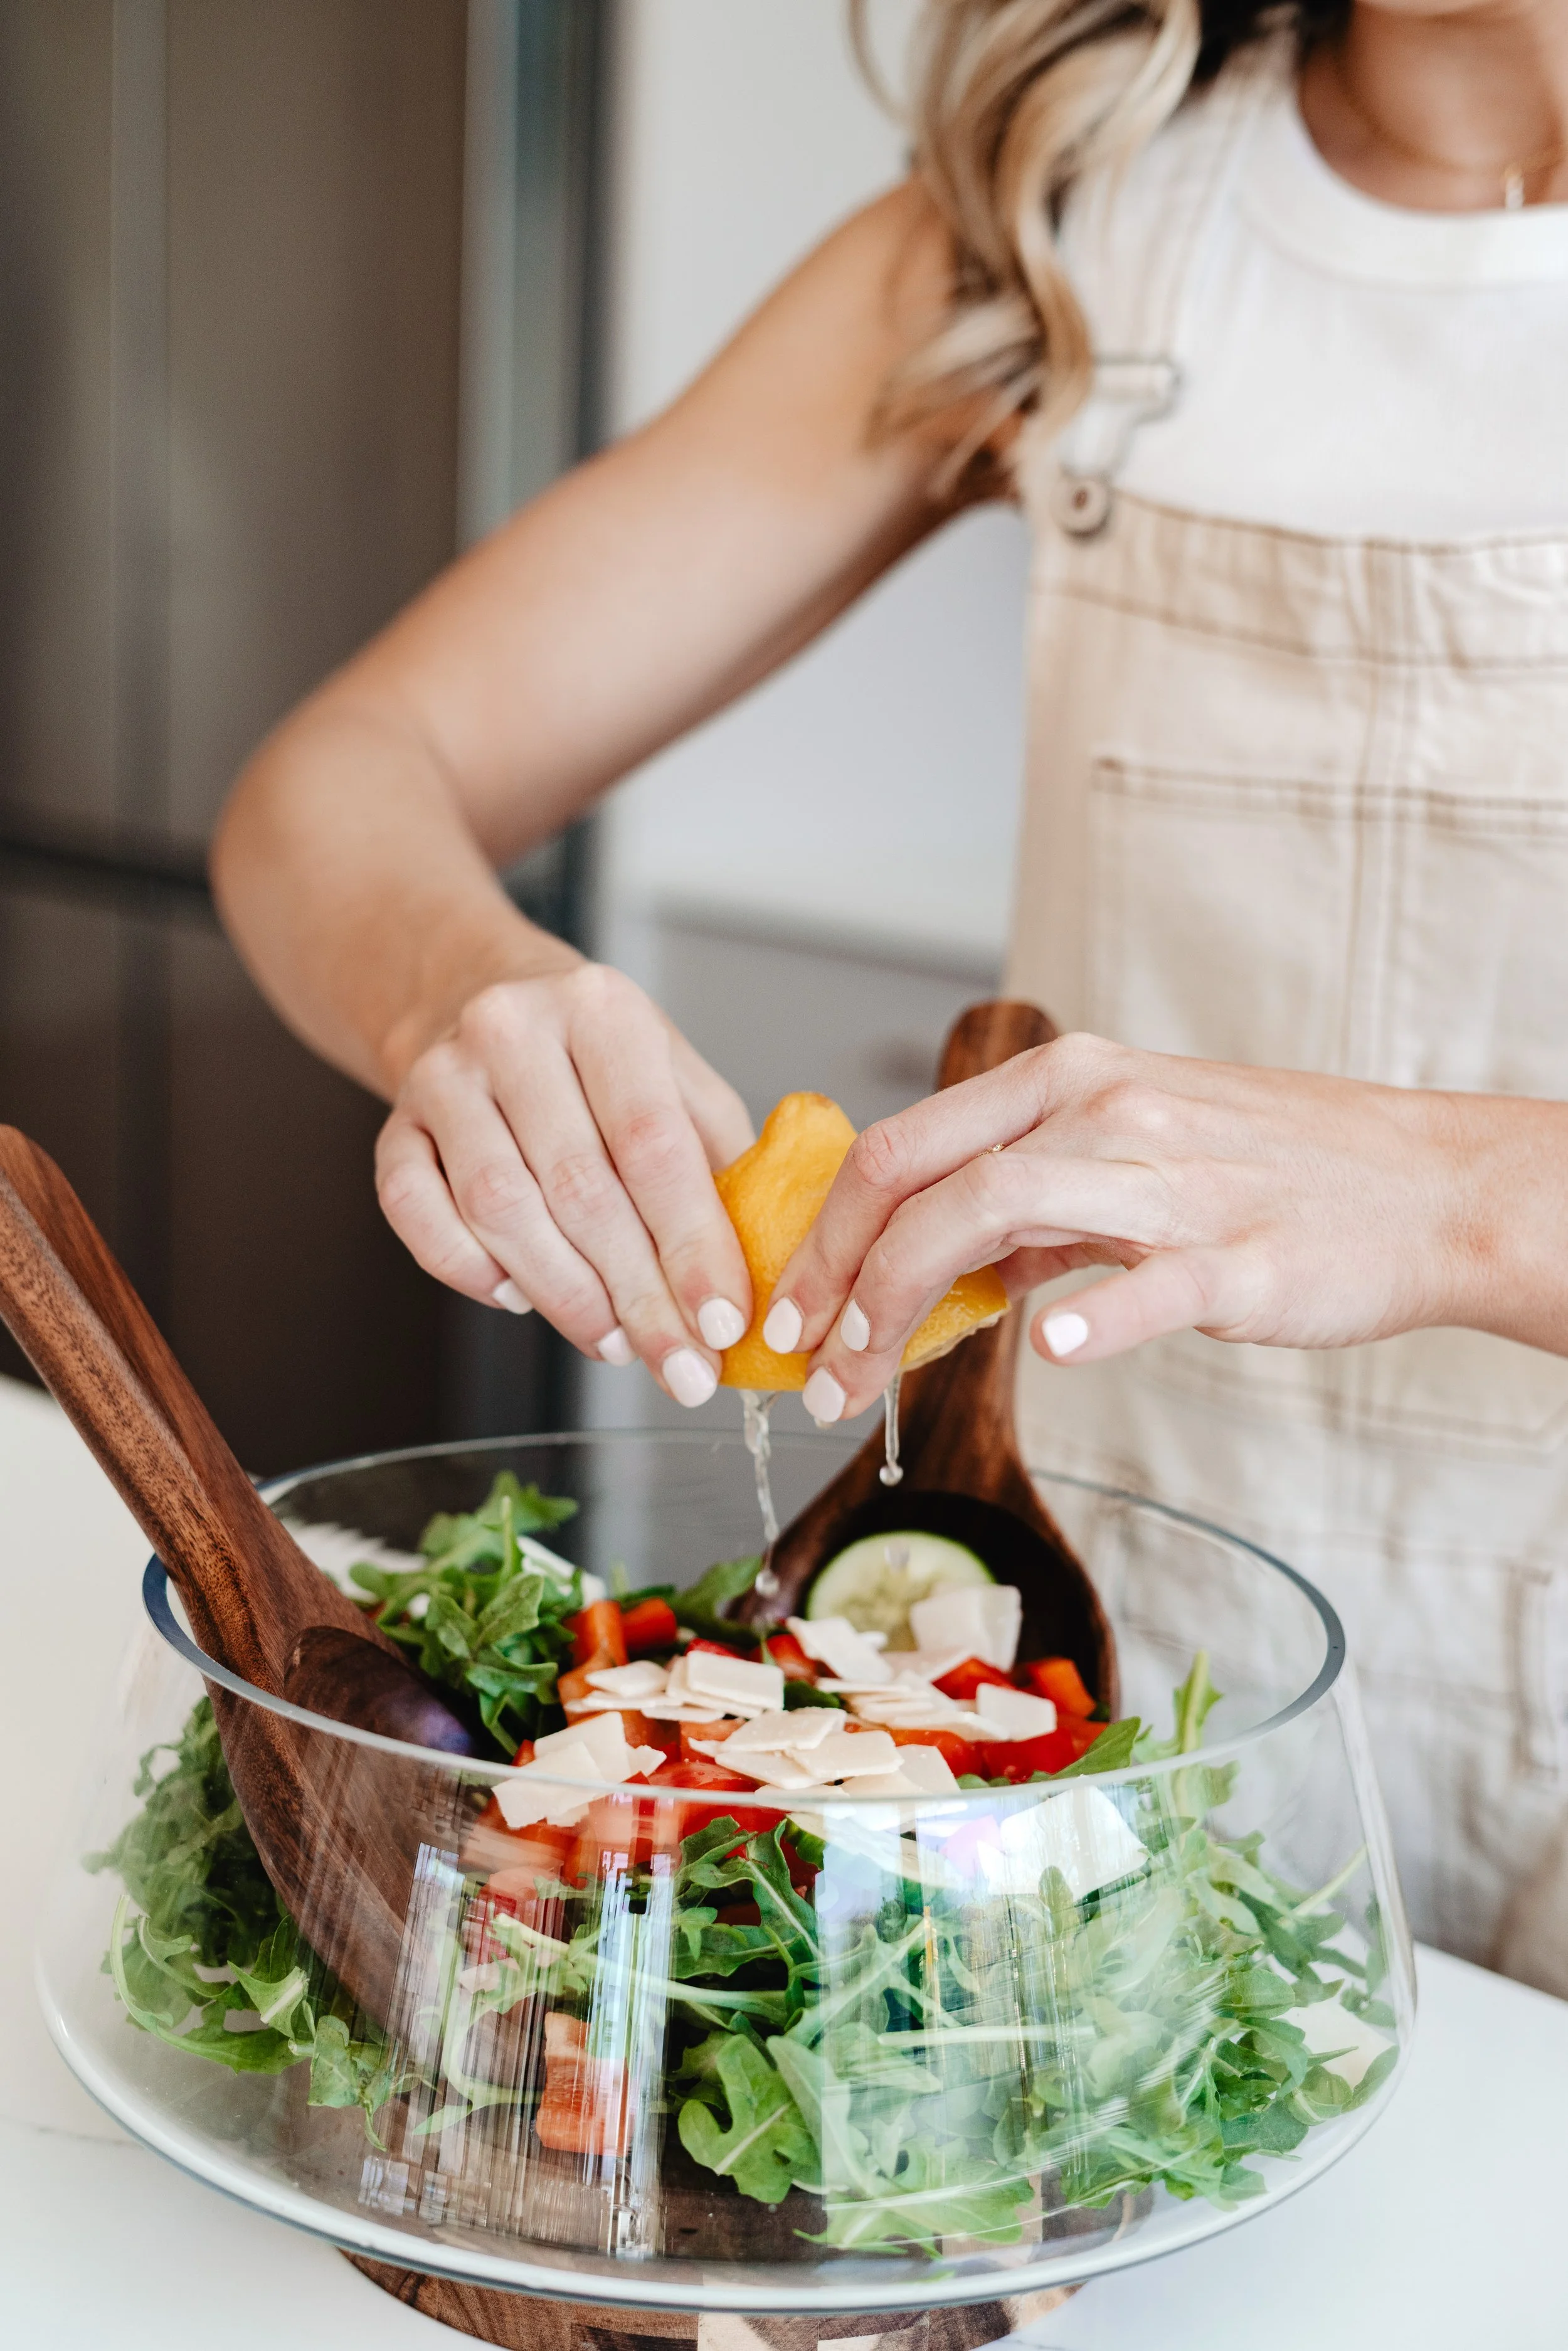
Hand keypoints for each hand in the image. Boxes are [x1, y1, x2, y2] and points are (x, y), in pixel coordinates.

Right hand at [375, 964, 754, 1404]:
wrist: (480, 996)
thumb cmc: (597, 1057)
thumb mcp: (676, 1077)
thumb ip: (720, 1158)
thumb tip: (762, 1269)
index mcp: (602, 1010)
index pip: (653, 1144)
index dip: (692, 1245)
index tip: (721, 1324)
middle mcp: (512, 1030)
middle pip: (579, 1189)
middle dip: (638, 1296)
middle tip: (679, 1365)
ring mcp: (442, 1077)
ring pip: (499, 1210)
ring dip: (564, 1296)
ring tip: (615, 1340)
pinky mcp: (393, 1127)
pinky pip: (418, 1216)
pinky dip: (472, 1272)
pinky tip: (521, 1298)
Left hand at [761, 1032, 1491, 1423]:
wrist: (1424, 1184)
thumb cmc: (1273, 1174)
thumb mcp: (1132, 1155)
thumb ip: (1033, 1207)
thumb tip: (940, 1270)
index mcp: (1065, 1081)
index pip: (900, 1146)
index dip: (824, 1234)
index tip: (794, 1309)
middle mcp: (1102, 1110)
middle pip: (920, 1179)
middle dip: (835, 1277)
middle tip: (805, 1363)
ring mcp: (1170, 1179)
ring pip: (994, 1212)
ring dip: (899, 1306)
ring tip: (859, 1381)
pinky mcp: (1239, 1253)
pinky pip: (1150, 1281)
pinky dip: (1095, 1316)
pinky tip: (1051, 1352)